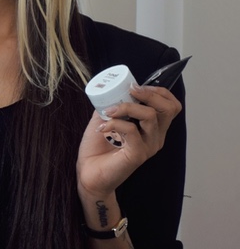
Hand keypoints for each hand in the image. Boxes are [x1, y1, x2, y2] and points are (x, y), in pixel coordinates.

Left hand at [76, 84, 181, 198]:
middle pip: (168, 108)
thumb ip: (112, 103)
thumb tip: (110, 88)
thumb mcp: (105, 117)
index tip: (135, 86)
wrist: (88, 173)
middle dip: (149, 94)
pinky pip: (132, 131)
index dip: (158, 91)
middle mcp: (155, 136)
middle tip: (129, 91)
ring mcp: (148, 146)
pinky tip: (102, 127)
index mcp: (151, 127)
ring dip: (127, 107)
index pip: (170, 105)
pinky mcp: (138, 154)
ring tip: (109, 111)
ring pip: (150, 116)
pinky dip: (115, 123)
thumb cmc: (97, 147)